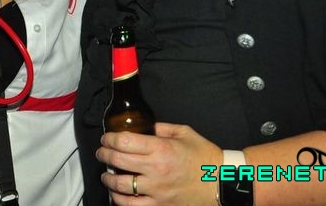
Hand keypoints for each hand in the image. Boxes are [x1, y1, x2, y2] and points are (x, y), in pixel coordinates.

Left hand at [97, 123, 220, 204]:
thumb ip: (161, 128)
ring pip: (121, 184)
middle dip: (104, 154)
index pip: (124, 142)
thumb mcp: (184, 133)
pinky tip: (116, 192)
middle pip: (118, 160)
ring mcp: (157, 190)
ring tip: (106, 173)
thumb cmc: (205, 156)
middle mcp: (156, 169)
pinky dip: (119, 199)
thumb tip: (144, 127)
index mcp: (161, 148)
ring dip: (108, 178)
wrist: (223, 183)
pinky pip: (132, 205)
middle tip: (102, 152)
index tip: (106, 138)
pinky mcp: (160, 205)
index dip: (110, 139)